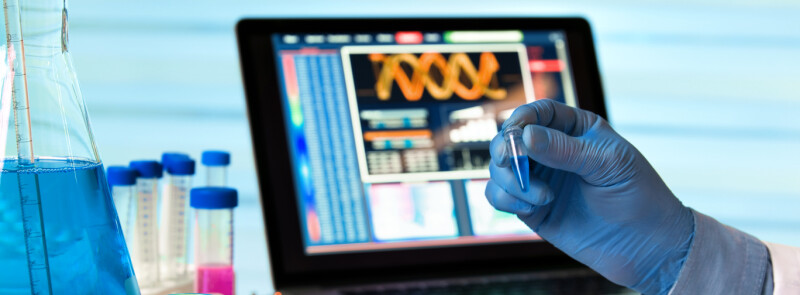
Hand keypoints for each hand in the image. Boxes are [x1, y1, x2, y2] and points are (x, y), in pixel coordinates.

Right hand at [485, 99, 693, 293]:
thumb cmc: (638, 196)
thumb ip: (565, 149)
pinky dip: (506, 199)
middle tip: (510, 162)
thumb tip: (524, 137)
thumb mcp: (608, 164)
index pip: (538, 112)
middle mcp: (552, 152)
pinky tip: (533, 208)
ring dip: (510, 179)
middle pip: (510, 139)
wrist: (647, 245)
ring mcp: (540, 180)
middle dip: (505, 149)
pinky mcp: (531, 209)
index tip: (517, 133)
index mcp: (575, 130)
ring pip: (499, 168)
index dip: (522, 118)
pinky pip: (500, 196)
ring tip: (542, 198)